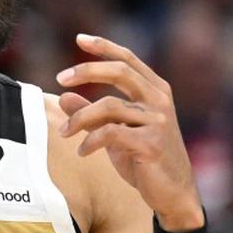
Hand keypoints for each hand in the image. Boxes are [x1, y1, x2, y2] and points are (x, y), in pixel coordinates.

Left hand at [56, 34, 203, 231]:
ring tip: (65, 133)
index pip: (127, 59)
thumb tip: (63, 96)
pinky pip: (111, 133)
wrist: (172, 193)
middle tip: (60, 79)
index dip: (104, 46)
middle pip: (119, 71)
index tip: (79, 38)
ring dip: (80, 118)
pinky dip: (91, 141)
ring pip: (109, 105)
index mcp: (155, 90)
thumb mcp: (116, 133)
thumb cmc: (145, 160)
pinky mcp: (150, 143)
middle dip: (86, 71)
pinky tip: (82, 151)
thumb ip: (93, 114)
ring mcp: (157, 121)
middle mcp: (159, 99)